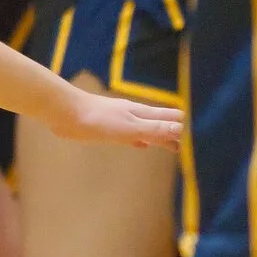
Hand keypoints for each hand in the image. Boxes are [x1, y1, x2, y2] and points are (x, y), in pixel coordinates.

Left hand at [45, 85, 183, 150]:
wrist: (65, 111)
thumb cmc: (96, 120)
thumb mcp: (129, 128)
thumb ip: (153, 130)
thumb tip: (180, 130)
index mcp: (140, 114)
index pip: (167, 119)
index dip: (179, 129)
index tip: (192, 138)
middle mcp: (132, 115)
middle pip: (158, 124)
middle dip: (171, 133)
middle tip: (184, 145)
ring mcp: (120, 120)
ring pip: (145, 129)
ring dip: (157, 137)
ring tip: (167, 145)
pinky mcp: (106, 128)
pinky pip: (130, 135)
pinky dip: (140, 140)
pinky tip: (139, 144)